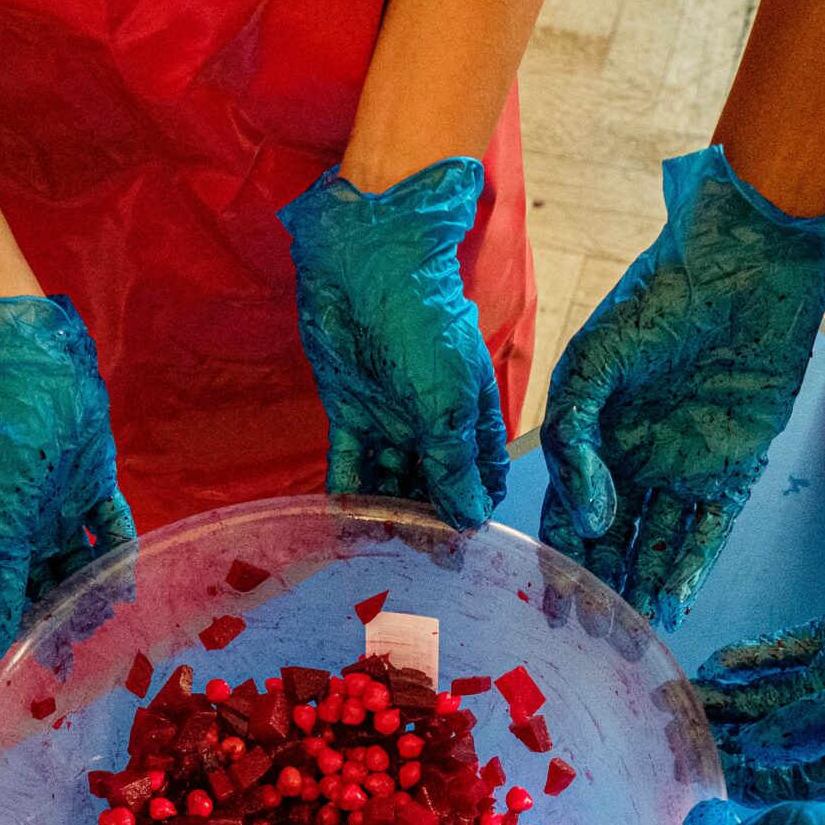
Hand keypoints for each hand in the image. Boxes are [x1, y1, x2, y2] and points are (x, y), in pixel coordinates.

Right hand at [0, 296, 137, 675]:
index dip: (25, 639)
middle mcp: (24, 532)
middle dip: (65, 622)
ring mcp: (61, 507)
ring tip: (110, 625)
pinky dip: (120, 554)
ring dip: (95, 594)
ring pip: (83, 563)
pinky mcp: (94, 482)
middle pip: (48, 589)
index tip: (46, 678)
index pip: (7, 606)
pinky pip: (111, 527)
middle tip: (86, 659)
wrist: (18, 376)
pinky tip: (129, 582)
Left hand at [279, 158, 508, 528]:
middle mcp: (433, 420)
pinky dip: (348, 489)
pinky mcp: (351, 412)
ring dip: (387, 509)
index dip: (474, 509)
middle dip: (428, 519)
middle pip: (434, 482)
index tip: (464, 547)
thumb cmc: (425, 328)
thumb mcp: (451, 405)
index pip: (480, 475)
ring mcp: (391, 417)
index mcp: (471, 414)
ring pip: (391, 478)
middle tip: (421, 555)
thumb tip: (470, 519)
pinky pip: (350, 462)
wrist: (367, 269)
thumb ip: (456, 465)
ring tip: (382, 541)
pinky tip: (345, 519)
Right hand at [540, 148, 824, 627]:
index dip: (558, 560)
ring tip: (634, 632)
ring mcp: (685, 467)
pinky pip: (709, 530)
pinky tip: (675, 599)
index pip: (568, 512)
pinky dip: (692, 566)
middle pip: (614, 541)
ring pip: (659, 544)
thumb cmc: (657, 299)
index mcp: (594, 435)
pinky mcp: (734, 468)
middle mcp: (635, 459)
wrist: (742, 266)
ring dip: (646, 588)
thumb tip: (591, 519)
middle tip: (594, 638)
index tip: (551, 607)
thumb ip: (572, 441)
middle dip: (603, 589)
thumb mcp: (590, 365)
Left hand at [693, 464, 824, 802]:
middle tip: (678, 744)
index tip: (711, 794)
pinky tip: (719, 665)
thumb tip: (765, 752)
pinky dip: (758, 658)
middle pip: (789, 742)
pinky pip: (795, 652)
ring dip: (736, 701)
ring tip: (684, 703)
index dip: (766, 791)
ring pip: (784, 695)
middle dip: (737, 745)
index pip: (816, 783)